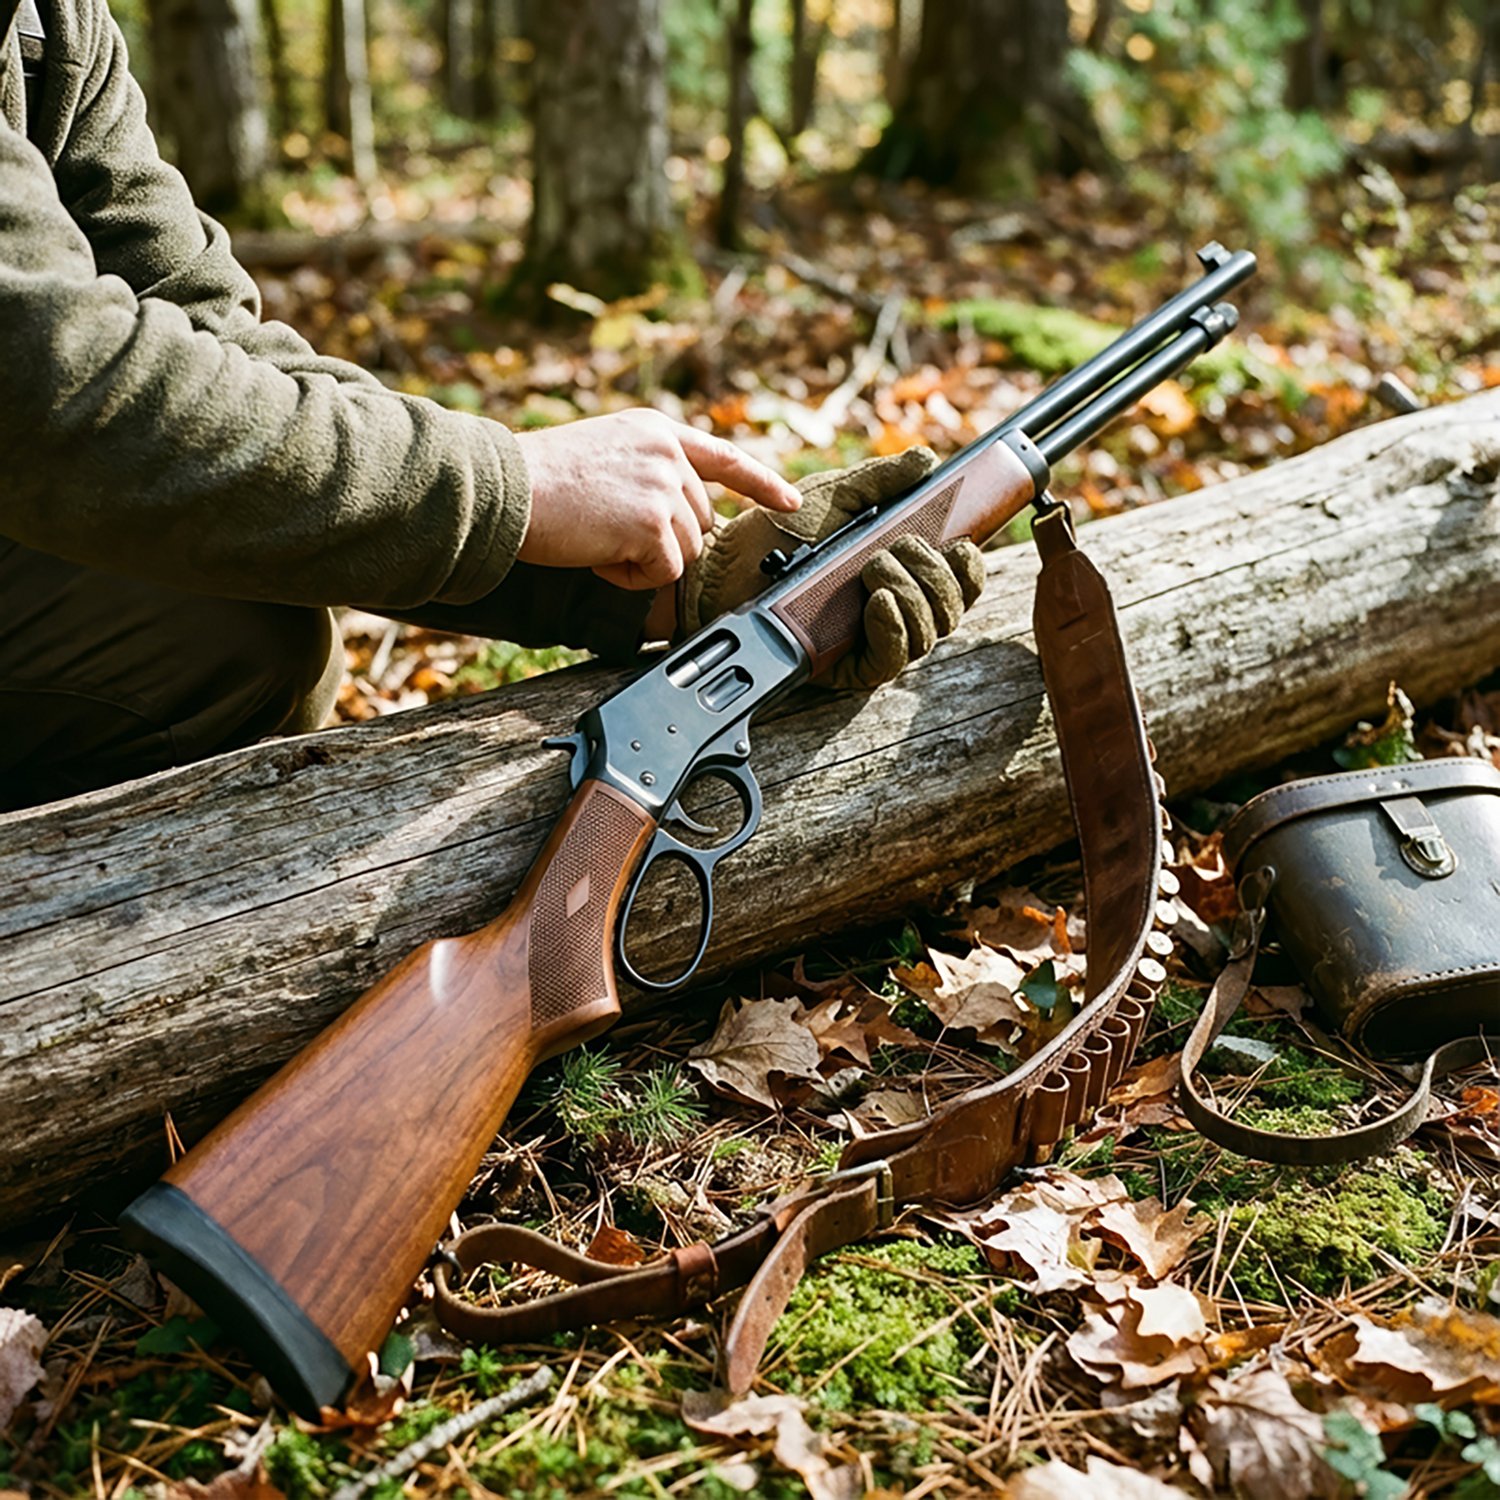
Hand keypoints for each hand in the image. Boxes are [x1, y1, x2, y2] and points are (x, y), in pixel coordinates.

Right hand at [513, 409, 801, 590]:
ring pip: (685, 551)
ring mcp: (665, 486)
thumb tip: (684, 518)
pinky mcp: (654, 522)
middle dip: (661, 540)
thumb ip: (649, 472)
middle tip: (605, 530)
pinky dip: (630, 576)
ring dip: (642, 559)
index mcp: (657, 431)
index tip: (790, 503)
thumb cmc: (538, 481)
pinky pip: (664, 572)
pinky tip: (596, 552)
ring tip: (595, 536)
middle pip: (699, 522)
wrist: (506, 489)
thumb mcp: (605, 454)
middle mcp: (669, 453)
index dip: (762, 484)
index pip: (725, 457)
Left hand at [678, 446, 985, 689]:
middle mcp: (894, 608)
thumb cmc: (771, 535)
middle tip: (899, 546)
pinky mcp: (846, 668)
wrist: (723, 567)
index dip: (970, 567)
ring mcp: (871, 640)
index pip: (957, 579)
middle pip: (952, 609)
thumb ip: (882, 481)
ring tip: (874, 565)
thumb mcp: (835, 497)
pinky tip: (879, 601)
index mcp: (899, 570)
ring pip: (929, 633)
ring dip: (912, 593)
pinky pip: (890, 660)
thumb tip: (927, 461)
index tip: (963, 543)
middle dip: (935, 574)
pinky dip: (893, 628)